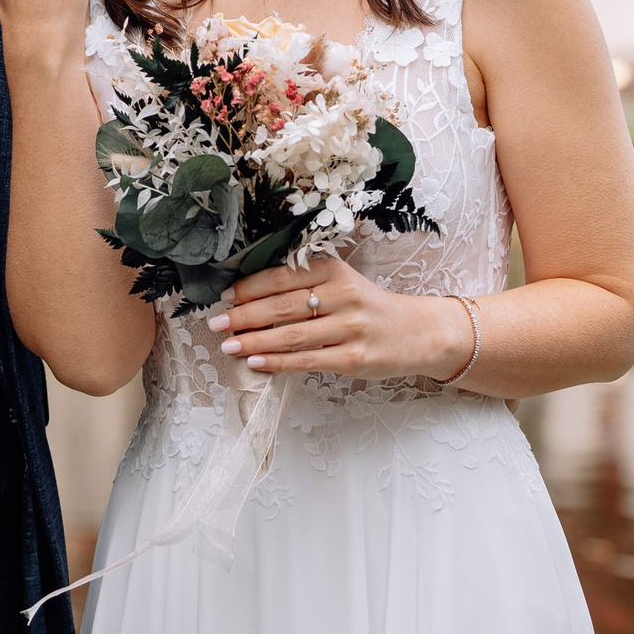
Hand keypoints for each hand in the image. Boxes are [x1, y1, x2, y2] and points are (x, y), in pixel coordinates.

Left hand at [204, 257, 475, 382]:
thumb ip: (303, 286)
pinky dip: (278, 362)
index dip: (249, 287)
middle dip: (244, 316)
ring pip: (291, 335)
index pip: (282, 276)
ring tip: (228, 346)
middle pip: (282, 306)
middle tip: (215, 323)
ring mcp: (350, 327)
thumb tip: (249, 298)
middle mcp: (342, 295)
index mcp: (334, 270)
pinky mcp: (354, 357)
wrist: (417, 333)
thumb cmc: (367, 307)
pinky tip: (256, 363)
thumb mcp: (340, 284)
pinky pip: (307, 360)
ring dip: (255, 341)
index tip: (225, 296)